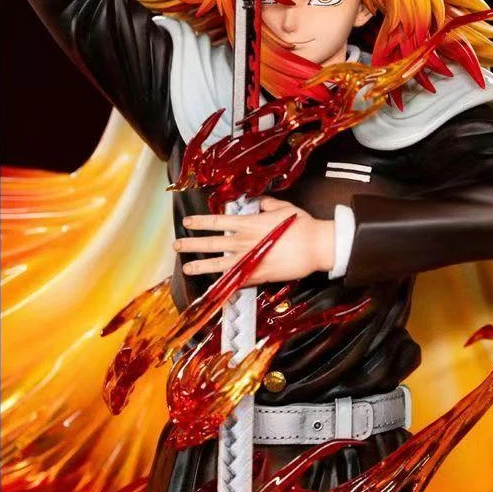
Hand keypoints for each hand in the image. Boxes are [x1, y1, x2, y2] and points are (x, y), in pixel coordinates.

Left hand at [176, 197, 334, 285]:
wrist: (315, 246)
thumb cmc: (302, 225)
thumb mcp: (283, 208)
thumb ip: (267, 205)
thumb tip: (260, 202)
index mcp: (249, 224)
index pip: (217, 222)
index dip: (200, 221)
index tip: (187, 222)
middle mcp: (244, 242)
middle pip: (212, 243)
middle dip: (192, 244)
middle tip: (177, 245)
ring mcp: (249, 260)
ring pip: (219, 264)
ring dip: (201, 265)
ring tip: (186, 267)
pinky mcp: (258, 275)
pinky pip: (236, 281)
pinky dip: (223, 285)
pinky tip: (211, 289)